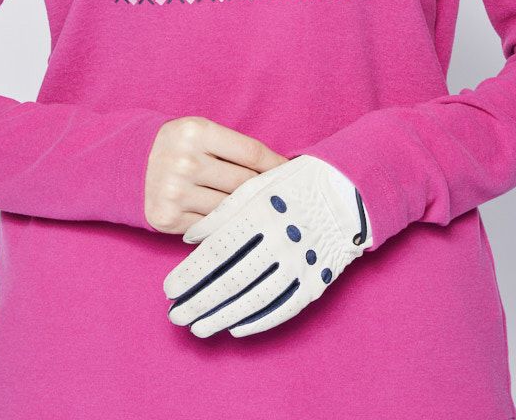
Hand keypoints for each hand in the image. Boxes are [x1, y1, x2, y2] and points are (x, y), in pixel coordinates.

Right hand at [144, 116, 287, 234]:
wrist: (130, 163)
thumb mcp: (201, 132)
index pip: (251, 153)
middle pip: (243, 183)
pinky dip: (223, 224)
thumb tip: (280, 170)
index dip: (275, 166)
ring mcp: (174, 191)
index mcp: (196, 131)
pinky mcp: (166, 217)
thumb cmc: (179, 146)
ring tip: (262, 211)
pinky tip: (234, 222)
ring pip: (229, 208)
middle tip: (284, 197)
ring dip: (247, 211)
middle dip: (264, 190)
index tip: (291, 175)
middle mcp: (184, 161)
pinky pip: (209, 225)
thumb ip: (234, 148)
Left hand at [163, 154, 371, 337]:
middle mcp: (281, 240)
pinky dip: (258, 321)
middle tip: (176, 316)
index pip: (217, 251)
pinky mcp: (317, 281)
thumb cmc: (293, 186)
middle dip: (199, 302)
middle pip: (232, 280)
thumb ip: (221, 212)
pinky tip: (236, 329)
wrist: (346, 192)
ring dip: (223, 317)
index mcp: (262, 213)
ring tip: (199, 327)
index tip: (168, 289)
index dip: (190, 274)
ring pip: (255, 299)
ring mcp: (301, 263)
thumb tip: (188, 240)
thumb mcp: (256, 187)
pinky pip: (283, 308)